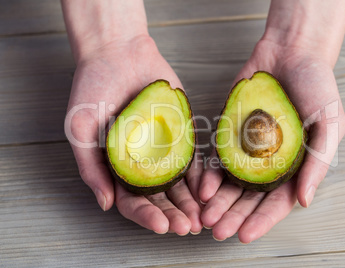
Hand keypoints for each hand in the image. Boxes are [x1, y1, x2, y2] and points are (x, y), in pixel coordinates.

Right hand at [65, 35, 202, 234]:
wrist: (118, 53)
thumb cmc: (92, 89)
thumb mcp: (80, 130)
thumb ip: (91, 168)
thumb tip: (105, 204)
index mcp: (118, 168)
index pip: (132, 201)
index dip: (145, 216)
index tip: (160, 226)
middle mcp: (143, 163)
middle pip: (160, 197)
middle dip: (173, 214)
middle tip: (186, 227)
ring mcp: (164, 149)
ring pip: (180, 182)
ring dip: (191, 201)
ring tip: (202, 217)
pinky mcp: (182, 132)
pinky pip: (194, 157)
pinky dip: (202, 174)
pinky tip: (210, 188)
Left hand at [199, 39, 344, 242]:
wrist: (291, 52)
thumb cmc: (317, 87)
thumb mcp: (329, 123)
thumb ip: (318, 163)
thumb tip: (304, 201)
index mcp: (295, 167)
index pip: (278, 202)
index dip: (262, 221)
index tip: (245, 236)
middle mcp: (269, 163)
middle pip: (249, 198)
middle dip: (234, 216)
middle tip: (217, 231)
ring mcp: (248, 149)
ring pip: (231, 183)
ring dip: (218, 201)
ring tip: (204, 217)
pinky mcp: (230, 133)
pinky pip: (217, 157)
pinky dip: (209, 173)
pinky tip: (200, 187)